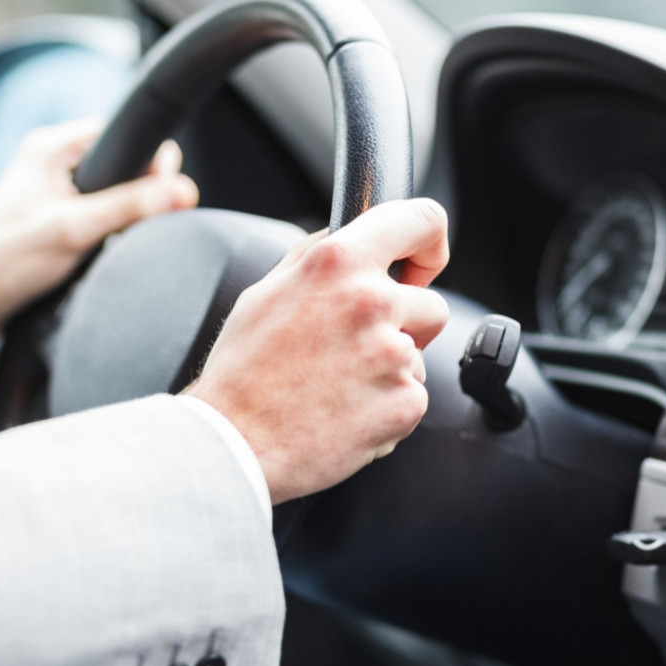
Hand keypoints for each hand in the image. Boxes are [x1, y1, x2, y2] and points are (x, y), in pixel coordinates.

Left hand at [0, 119, 199, 351]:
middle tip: (128, 227)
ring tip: (106, 243)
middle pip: (122, 166)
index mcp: (51, 146)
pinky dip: (106, 235)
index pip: (123, 135)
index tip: (163, 194)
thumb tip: (181, 191)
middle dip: (136, 196)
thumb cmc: (2, 262)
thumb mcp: (73, 230)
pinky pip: (99, 218)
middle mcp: (52, 162)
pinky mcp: (55, 219)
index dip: (150, 164)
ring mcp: (53, 191)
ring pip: (112, 195)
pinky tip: (98, 253)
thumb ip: (129, 207)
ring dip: (120, 219)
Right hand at [185, 199, 450, 504]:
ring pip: (417, 356)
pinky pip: (411, 397)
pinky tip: (344, 413)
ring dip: (389, 369)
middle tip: (354, 348)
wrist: (234, 444)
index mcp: (339, 263)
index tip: (421, 267)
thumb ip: (317, 257)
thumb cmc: (243, 371)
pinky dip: (386, 408)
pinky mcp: (405, 404)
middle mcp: (372, 302)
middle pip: (430, 304)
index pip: (421, 222)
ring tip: (337, 387)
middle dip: (404, 324)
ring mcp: (394, 355)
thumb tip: (349, 239)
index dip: (429, 244)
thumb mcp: (267, 290)